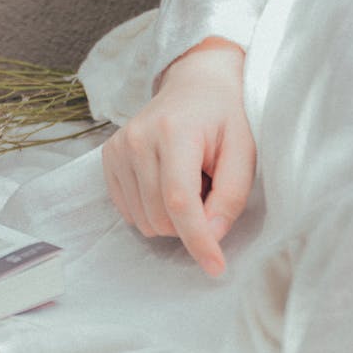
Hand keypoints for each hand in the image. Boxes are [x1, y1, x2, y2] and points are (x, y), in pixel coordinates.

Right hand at [101, 37, 255, 276]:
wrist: (194, 84)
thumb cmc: (224, 118)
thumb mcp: (244, 152)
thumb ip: (231, 196)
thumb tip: (211, 236)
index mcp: (174, 133)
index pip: (180, 201)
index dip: (198, 239)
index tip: (216, 268)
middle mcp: (137, 140)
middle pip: (161, 217)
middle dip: (190, 223)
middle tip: (208, 190)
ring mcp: (117, 149)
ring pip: (143, 221)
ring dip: (171, 216)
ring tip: (187, 182)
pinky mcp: (107, 158)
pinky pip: (129, 212)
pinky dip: (152, 210)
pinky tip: (166, 182)